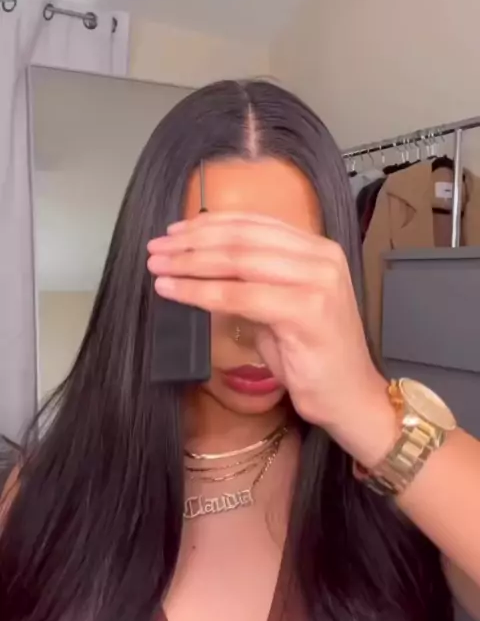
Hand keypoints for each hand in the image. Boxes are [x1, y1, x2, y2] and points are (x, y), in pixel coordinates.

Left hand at [147, 212, 396, 466]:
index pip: (254, 223)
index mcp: (317, 248)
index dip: (209, 224)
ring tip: (158, 267)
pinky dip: (202, 292)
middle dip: (192, 242)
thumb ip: (252, 281)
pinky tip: (175, 291)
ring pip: (238, 262)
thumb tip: (202, 265)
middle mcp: (321, 256)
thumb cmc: (312, 356)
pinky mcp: (307, 310)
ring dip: (191, 263)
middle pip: (242, 238)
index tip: (174, 232)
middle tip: (156, 250)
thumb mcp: (279, 307)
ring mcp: (317, 281)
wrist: (349, 397)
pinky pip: (241, 296)